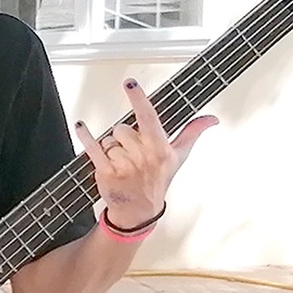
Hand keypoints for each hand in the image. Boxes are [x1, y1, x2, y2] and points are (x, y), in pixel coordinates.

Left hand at [77, 80, 215, 231]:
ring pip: (108, 138)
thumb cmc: (158, 180)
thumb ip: (192, 133)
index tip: (130, 83)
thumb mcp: (178, 156)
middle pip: (123, 128)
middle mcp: (142, 155)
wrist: (139, 209)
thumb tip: (211, 119)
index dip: (138, 99)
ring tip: (121, 161)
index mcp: (159, 148)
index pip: (148, 117)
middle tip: (132, 151)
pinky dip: (86, 136)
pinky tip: (81, 126)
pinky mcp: (106, 171)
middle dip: (124, 136)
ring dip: (111, 146)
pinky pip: (92, 147)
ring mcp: (123, 164)